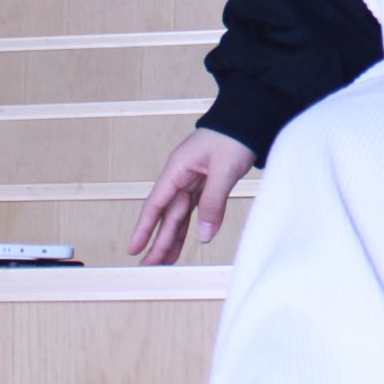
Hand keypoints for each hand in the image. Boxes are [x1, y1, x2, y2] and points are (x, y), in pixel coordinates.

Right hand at [130, 127, 255, 266]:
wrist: (250, 117)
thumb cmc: (233, 135)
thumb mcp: (223, 170)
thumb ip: (212, 203)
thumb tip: (204, 234)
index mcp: (177, 169)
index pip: (156, 204)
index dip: (144, 228)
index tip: (133, 247)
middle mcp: (181, 175)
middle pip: (166, 214)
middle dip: (157, 241)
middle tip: (149, 266)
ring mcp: (193, 180)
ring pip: (179, 215)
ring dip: (173, 237)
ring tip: (165, 261)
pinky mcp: (207, 182)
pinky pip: (194, 209)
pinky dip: (191, 226)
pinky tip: (187, 241)